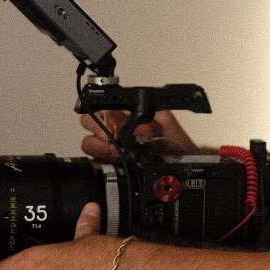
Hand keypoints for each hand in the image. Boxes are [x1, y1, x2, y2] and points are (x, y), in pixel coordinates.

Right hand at [80, 108, 195, 161]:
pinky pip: (95, 162)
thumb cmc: (174, 144)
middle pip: (89, 123)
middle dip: (95, 129)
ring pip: (89, 142)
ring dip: (98, 147)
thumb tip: (130, 102)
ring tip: (115, 153)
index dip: (99, 114)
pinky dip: (99, 162)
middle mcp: (115, 130)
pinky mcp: (111, 165)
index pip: (100, 107)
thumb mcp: (164, 118)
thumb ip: (147, 107)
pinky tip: (113, 163)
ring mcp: (111, 148)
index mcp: (125, 116)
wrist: (180, 167)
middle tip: (109, 138)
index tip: (108, 125)